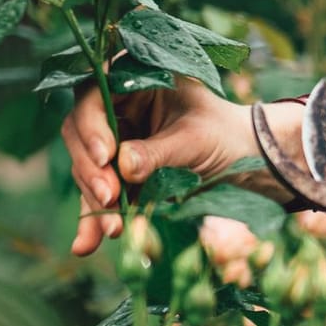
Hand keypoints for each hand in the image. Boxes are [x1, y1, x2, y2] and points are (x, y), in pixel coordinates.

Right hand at [62, 77, 269, 255]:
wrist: (244, 158)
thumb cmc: (223, 134)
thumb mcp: (195, 139)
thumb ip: (159, 151)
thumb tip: (122, 166)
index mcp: (132, 79)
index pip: (93, 96)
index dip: (93, 128)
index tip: (107, 157)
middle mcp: (114, 107)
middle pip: (82, 136)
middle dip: (92, 170)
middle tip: (110, 198)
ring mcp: (112, 141)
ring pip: (87, 169)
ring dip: (94, 200)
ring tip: (113, 229)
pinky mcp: (116, 173)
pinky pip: (98, 194)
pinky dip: (94, 220)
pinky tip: (86, 246)